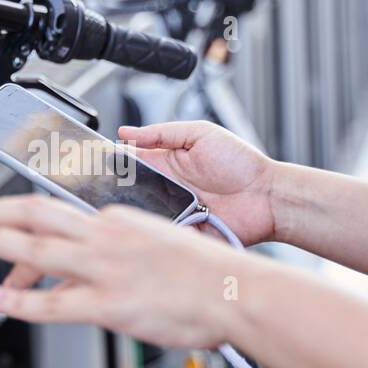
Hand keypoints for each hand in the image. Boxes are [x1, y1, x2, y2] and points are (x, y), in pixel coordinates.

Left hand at [0, 196, 246, 348]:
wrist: (237, 291)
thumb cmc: (209, 275)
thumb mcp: (157, 248)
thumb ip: (116, 258)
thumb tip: (86, 276)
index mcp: (117, 221)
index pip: (57, 212)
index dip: (19, 215)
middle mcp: (106, 236)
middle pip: (36, 214)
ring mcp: (106, 268)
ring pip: (37, 248)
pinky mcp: (111, 302)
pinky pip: (54, 304)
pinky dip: (20, 301)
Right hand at [118, 121, 275, 246]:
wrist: (268, 196)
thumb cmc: (240, 162)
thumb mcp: (200, 134)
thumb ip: (162, 133)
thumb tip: (127, 133)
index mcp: (166, 163)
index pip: (130, 163)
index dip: (115, 164)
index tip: (100, 163)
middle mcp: (166, 188)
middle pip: (131, 192)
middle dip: (121, 192)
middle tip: (113, 189)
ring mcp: (174, 211)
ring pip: (143, 215)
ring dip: (139, 212)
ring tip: (137, 206)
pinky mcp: (184, 233)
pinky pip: (162, 234)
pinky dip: (157, 231)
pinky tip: (157, 224)